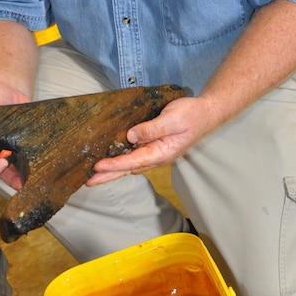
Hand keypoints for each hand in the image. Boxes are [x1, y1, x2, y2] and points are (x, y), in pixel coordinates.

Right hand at [0, 82, 30, 189]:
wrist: (8, 90)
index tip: (0, 163)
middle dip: (5, 175)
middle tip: (12, 166)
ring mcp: (9, 151)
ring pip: (12, 171)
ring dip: (18, 177)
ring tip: (25, 178)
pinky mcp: (22, 147)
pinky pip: (25, 161)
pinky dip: (29, 168)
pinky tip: (34, 168)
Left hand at [86, 96, 210, 185]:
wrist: (206, 113)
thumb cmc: (192, 115)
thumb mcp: (173, 118)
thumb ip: (152, 128)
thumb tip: (131, 135)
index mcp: (161, 152)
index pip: (133, 161)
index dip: (114, 164)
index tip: (98, 166)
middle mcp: (156, 157)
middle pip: (128, 169)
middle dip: (108, 175)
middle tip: (88, 182)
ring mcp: (155, 153)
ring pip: (129, 165)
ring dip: (112, 171)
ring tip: (94, 175)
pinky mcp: (153, 146)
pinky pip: (134, 156)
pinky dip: (120, 161)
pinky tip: (110, 161)